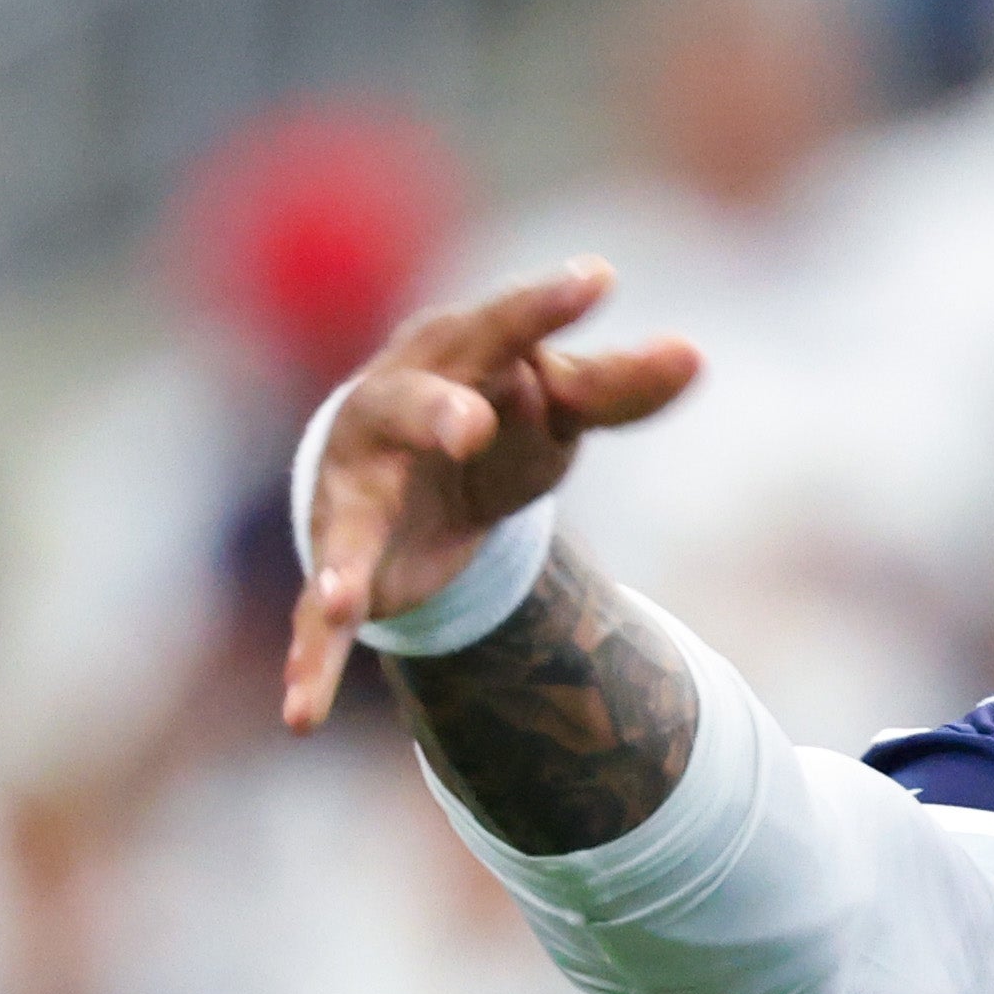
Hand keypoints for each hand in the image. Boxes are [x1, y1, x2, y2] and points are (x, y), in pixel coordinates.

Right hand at [281, 260, 703, 728]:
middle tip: (473, 423)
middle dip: (435, 412)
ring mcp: (356, 489)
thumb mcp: (558, 405)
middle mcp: (389, 410)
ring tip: (345, 599)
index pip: (502, 327)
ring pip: (347, 518)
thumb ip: (618, 386)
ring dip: (343, 558)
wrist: (421, 472)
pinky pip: (318, 617)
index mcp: (453, 355)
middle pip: (408, 405)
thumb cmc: (497, 414)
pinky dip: (310, 663)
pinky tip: (298, 714)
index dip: (542, 308)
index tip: (597, 280)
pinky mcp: (345, 561)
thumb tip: (695, 354)